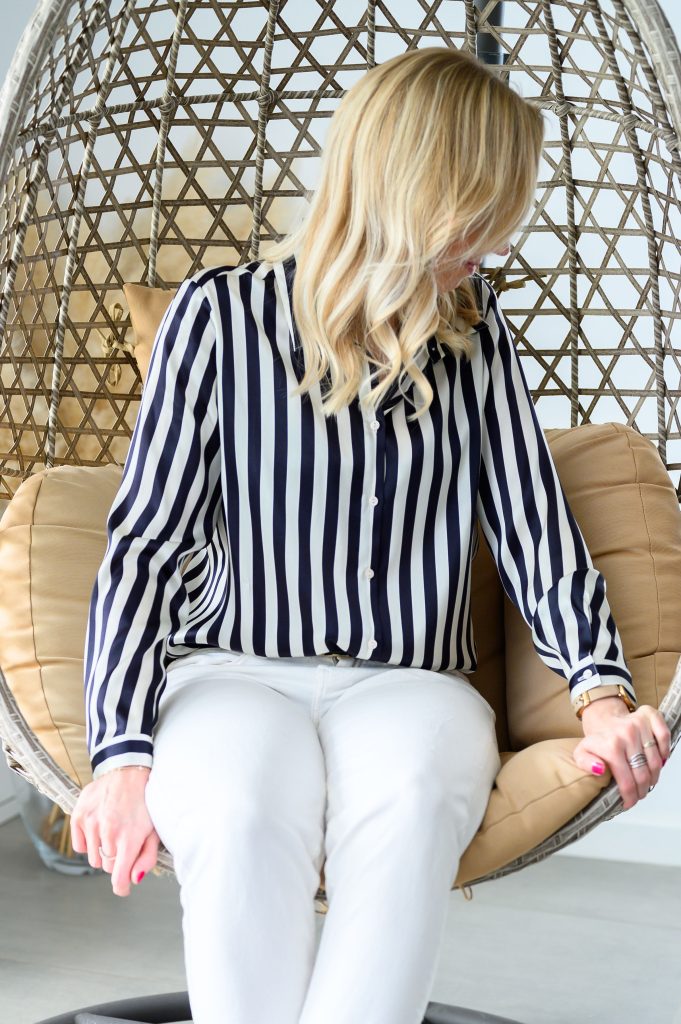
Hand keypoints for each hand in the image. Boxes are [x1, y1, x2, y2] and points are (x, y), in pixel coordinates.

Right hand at [70, 767, 159, 896]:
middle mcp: (108, 833)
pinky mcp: (78, 816)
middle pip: (107, 867)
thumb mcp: (154, 829)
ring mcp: (91, 824)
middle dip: (116, 859)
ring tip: (112, 831)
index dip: (121, 887)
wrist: (128, 772)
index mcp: (129, 839)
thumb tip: (135, 880)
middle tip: (124, 841)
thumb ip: (147, 857)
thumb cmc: (144, 802)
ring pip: (93, 859)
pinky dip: (87, 842)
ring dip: (102, 851)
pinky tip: (98, 828)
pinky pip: (78, 847)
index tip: (123, 887)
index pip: (118, 878)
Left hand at [572, 698, 671, 810]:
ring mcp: (639, 724)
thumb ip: (585, 763)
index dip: (630, 796)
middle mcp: (626, 734)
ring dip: (654, 776)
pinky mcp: (650, 716)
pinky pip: (664, 737)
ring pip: (656, 761)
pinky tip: (659, 762)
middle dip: (642, 790)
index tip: (629, 803)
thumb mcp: (581, 752)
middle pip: (643, 773)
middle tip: (640, 795)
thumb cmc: (597, 739)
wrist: (604, 717)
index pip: (627, 780)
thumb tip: (599, 769)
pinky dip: (665, 752)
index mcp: (610, 745)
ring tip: (648, 782)